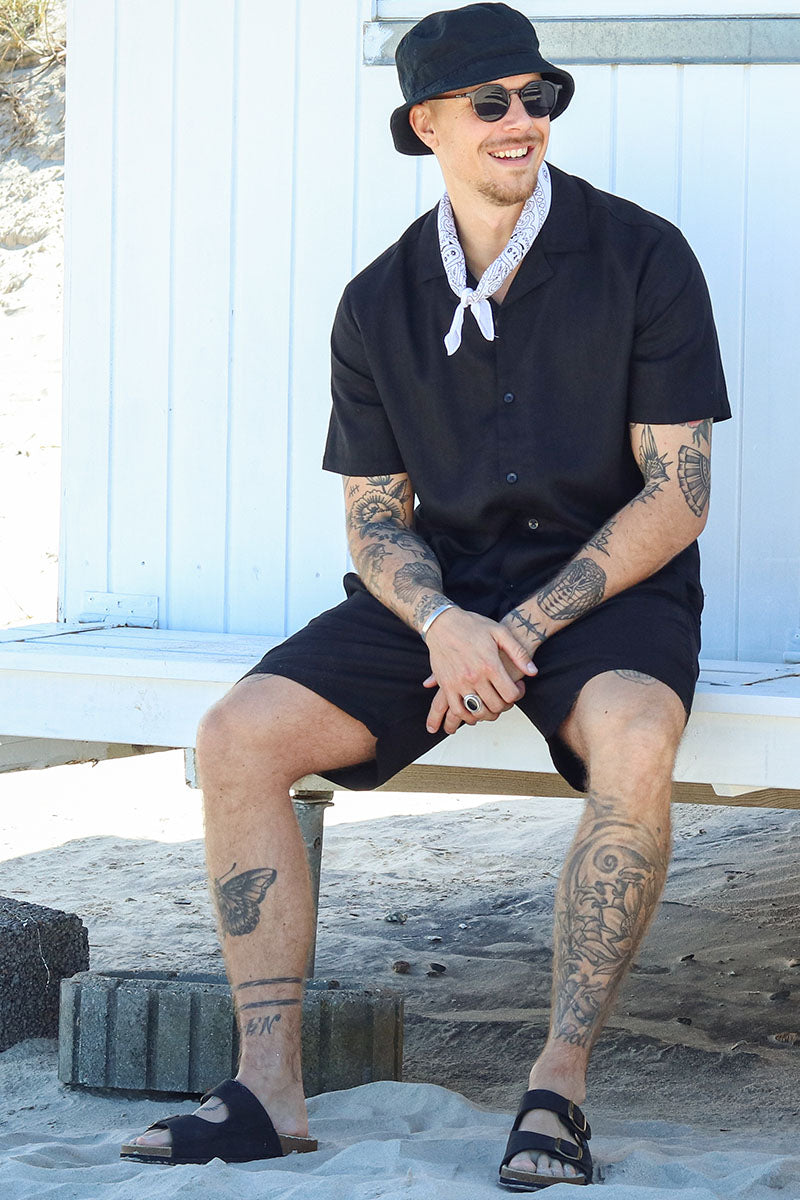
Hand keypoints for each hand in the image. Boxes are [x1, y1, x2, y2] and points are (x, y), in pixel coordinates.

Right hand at [422, 608, 536, 734]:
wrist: (442, 623)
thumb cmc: (471, 625)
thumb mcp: (500, 632)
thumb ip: (518, 653)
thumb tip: (532, 672)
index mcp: (490, 665)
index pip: (510, 694)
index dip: (518, 694)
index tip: (517, 687)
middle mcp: (474, 677)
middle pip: (496, 706)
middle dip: (506, 705)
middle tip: (506, 696)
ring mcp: (459, 683)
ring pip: (478, 712)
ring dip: (489, 714)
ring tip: (492, 705)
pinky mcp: (446, 686)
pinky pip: (458, 711)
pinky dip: (468, 717)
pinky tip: (474, 711)